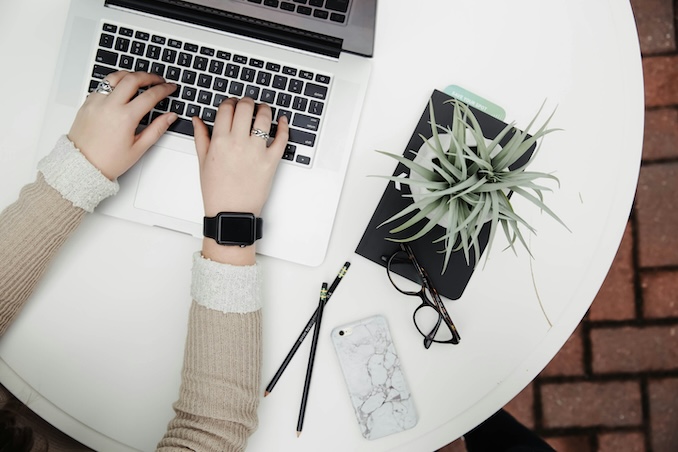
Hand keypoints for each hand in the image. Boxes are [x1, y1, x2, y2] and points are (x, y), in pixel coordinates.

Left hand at [68, 71, 177, 179]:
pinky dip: (115, 82)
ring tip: (140, 79)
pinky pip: (103, 85)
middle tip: (158, 80)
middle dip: (149, 76)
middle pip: (133, 79)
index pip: (150, 95)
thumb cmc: (108, 161)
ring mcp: (96, 102)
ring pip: (115, 77)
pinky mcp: (87, 103)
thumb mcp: (139, 148)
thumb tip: (170, 117)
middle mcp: (110, 106)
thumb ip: (157, 129)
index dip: (164, 89)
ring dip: (130, 75)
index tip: (170, 88)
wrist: (82, 165)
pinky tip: (121, 88)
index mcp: (125, 118)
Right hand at [193, 97, 288, 264]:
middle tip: (248, 104)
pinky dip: (284, 126)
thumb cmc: (217, 191)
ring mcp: (256, 151)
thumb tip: (198, 120)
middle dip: (247, 101)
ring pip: (264, 118)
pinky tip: (282, 121)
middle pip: (245, 107)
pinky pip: (282, 138)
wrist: (231, 212)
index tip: (232, 104)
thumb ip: (201, 137)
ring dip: (265, 109)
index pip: (226, 108)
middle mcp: (238, 143)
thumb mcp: (202, 162)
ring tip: (263, 110)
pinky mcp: (271, 161)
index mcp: (220, 141)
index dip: (230, 102)